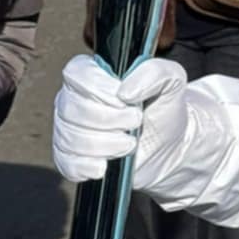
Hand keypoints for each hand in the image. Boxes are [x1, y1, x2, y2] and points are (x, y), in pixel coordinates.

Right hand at [52, 54, 188, 185]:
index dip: (99, 88)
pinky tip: (105, 165)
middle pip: (71, 108)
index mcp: (92, 74)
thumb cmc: (163, 107)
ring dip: (105, 144)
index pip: (76, 73)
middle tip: (135, 121)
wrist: (169, 144)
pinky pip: (66, 163)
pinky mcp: (70, 158)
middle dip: (108, 119)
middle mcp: (73, 99)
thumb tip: (125, 92)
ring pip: (70, 137)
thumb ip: (153, 72)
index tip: (126, 99)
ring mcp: (68, 129)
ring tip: (130, 142)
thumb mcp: (172, 80)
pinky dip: (87, 166)